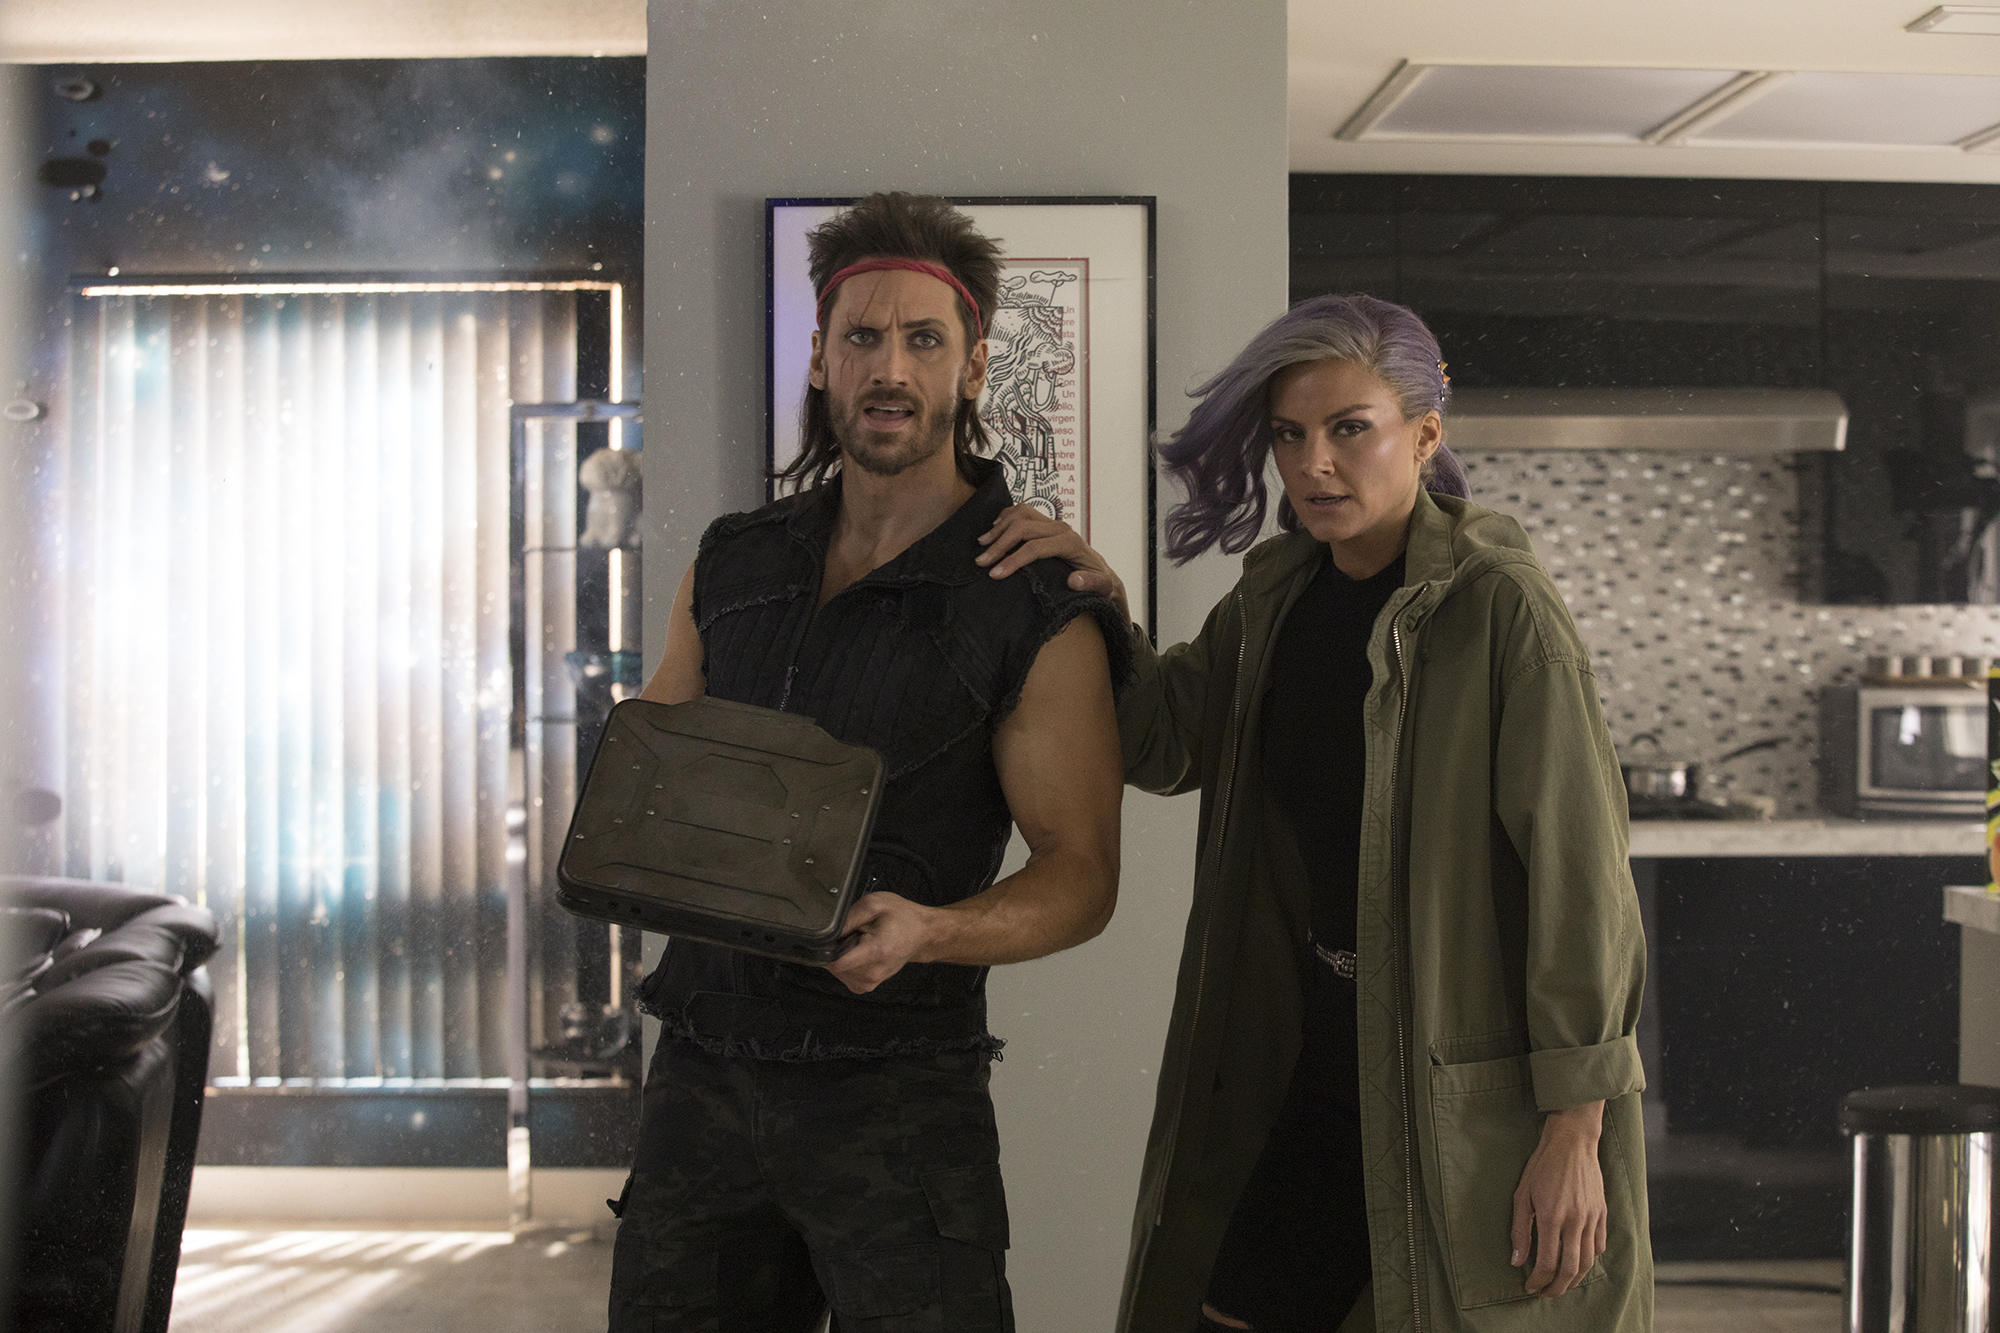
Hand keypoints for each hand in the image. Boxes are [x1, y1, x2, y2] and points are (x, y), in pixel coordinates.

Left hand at [825, 891, 948, 993]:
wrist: (922, 934)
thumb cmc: (900, 916)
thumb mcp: (874, 904)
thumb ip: (848, 918)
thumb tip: (826, 933)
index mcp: (875, 952)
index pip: (837, 963)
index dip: (828, 948)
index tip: (834, 936)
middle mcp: (872, 974)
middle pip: (835, 966)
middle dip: (838, 949)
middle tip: (855, 934)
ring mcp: (870, 983)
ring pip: (837, 972)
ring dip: (843, 956)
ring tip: (860, 942)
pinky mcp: (867, 986)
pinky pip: (845, 976)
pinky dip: (847, 964)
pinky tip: (859, 953)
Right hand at [975, 504, 1131, 623]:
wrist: (1099, 569)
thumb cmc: (1098, 580)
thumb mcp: (1102, 586)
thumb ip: (1091, 583)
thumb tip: (1073, 580)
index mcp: (1070, 542)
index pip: (1035, 547)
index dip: (1013, 560)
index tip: (995, 574)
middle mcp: (1060, 527)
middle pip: (1023, 528)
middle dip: (999, 544)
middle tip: (981, 561)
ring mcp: (1052, 521)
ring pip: (1021, 514)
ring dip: (999, 528)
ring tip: (982, 544)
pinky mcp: (1045, 521)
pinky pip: (1022, 511)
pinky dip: (1005, 517)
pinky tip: (993, 530)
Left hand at [1510, 1101, 1607, 1297]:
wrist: (1572, 1142)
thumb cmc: (1542, 1166)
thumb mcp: (1522, 1195)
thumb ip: (1520, 1230)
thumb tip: (1517, 1261)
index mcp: (1551, 1217)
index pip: (1547, 1262)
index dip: (1538, 1280)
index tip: (1529, 1286)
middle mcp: (1575, 1221)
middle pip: (1570, 1269)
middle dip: (1557, 1287)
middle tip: (1545, 1293)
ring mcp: (1592, 1218)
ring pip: (1587, 1261)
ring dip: (1574, 1279)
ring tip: (1561, 1284)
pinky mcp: (1603, 1214)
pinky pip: (1599, 1246)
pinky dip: (1589, 1260)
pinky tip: (1577, 1263)